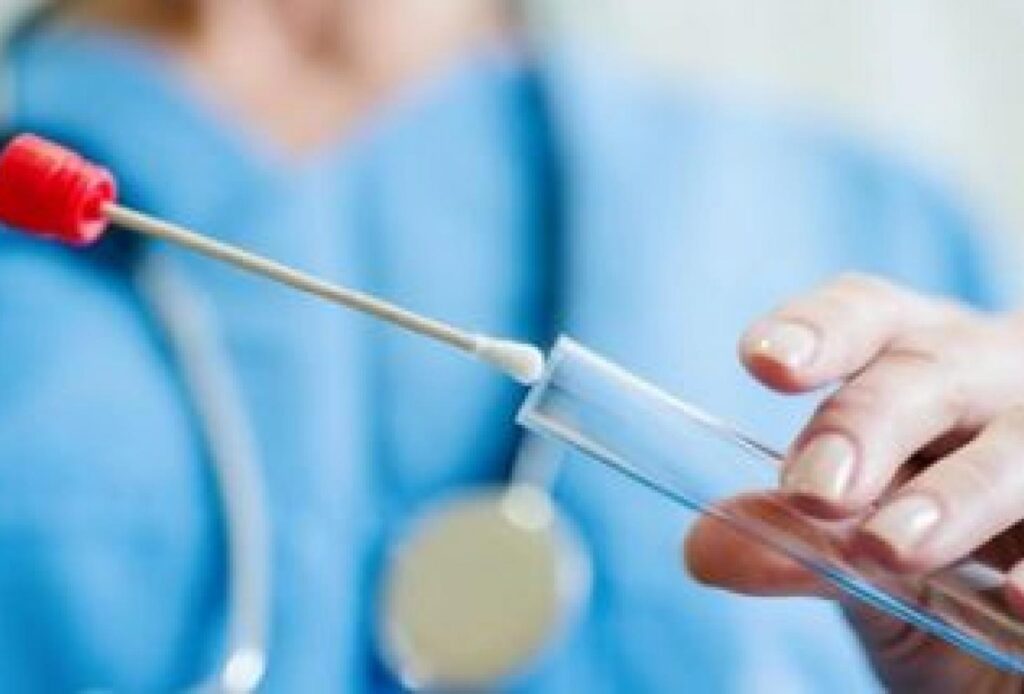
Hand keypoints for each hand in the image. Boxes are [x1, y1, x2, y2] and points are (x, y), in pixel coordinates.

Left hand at [684, 273, 1023, 691]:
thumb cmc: (928, 572)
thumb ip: (793, 547)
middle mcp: (987, 384)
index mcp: (912, 370)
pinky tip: (1013, 596)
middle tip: (815, 489)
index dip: (818, 328)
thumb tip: (702, 548)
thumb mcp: (852, 564)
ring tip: (892, 547)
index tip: (765, 359)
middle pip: (930, 368)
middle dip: (869, 422)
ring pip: (1021, 439)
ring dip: (957, 492)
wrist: (1003, 650)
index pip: (864, 317)